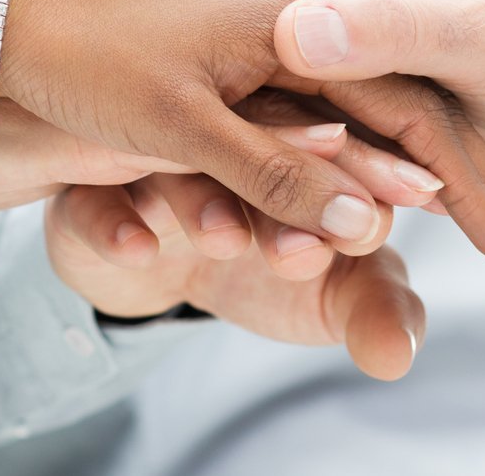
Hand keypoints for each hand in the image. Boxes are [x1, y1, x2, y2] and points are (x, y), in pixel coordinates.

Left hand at [0, 0, 484, 273]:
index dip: (459, 177)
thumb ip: (281, 175)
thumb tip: (372, 223)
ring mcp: (243, 44)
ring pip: (331, 132)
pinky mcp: (200, 74)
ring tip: (400, 251)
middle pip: (386, 117)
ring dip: (357, 197)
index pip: (400, 107)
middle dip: (445, 188)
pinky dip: (289, 183)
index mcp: (287, 10)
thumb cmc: (70, 54)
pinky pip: (268, 135)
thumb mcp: (184, 129)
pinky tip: (328, 222)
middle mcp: (278, 19)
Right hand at [47, 155, 428, 381]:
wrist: (152, 258)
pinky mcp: (87, 191)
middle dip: (289, 188)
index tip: (374, 228)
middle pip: (259, 136)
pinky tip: (137, 250)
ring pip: (175, 163)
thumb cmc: (257, 256)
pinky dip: (113, 224)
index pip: (338, 137)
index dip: (359, 180)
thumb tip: (398, 357)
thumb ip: (371, 309)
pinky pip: (93, 199)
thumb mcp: (324, 289)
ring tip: (227, 241)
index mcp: (296, 135)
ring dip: (203, 200)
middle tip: (305, 249)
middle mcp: (222, 128)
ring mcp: (149, 156)